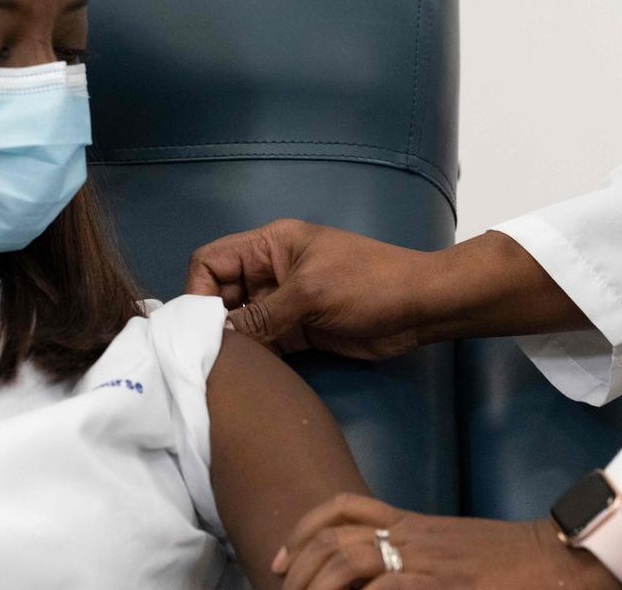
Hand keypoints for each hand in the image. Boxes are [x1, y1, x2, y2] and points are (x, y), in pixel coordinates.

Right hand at [184, 220, 590, 356]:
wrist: (423, 307)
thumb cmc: (368, 284)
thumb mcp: (309, 294)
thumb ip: (260, 316)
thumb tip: (218, 340)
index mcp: (269, 246)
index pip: (211, 262)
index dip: (198, 291)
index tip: (199, 327)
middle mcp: (269, 272)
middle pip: (221, 294)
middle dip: (213, 322)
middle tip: (210, 356)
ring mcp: (283, 302)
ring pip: (240, 322)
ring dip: (234, 344)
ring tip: (225, 371)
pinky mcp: (298, 330)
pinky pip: (263, 342)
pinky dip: (254, 357)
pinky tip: (248, 376)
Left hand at [269, 493, 621, 589]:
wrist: (554, 558)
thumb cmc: (505, 558)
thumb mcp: (448, 547)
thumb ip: (411, 551)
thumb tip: (369, 580)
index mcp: (409, 521)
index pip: (342, 508)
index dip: (301, 530)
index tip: (279, 559)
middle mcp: (409, 533)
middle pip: (334, 538)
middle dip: (299, 567)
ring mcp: (424, 557)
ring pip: (349, 560)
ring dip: (317, 584)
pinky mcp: (441, 581)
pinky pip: (386, 587)